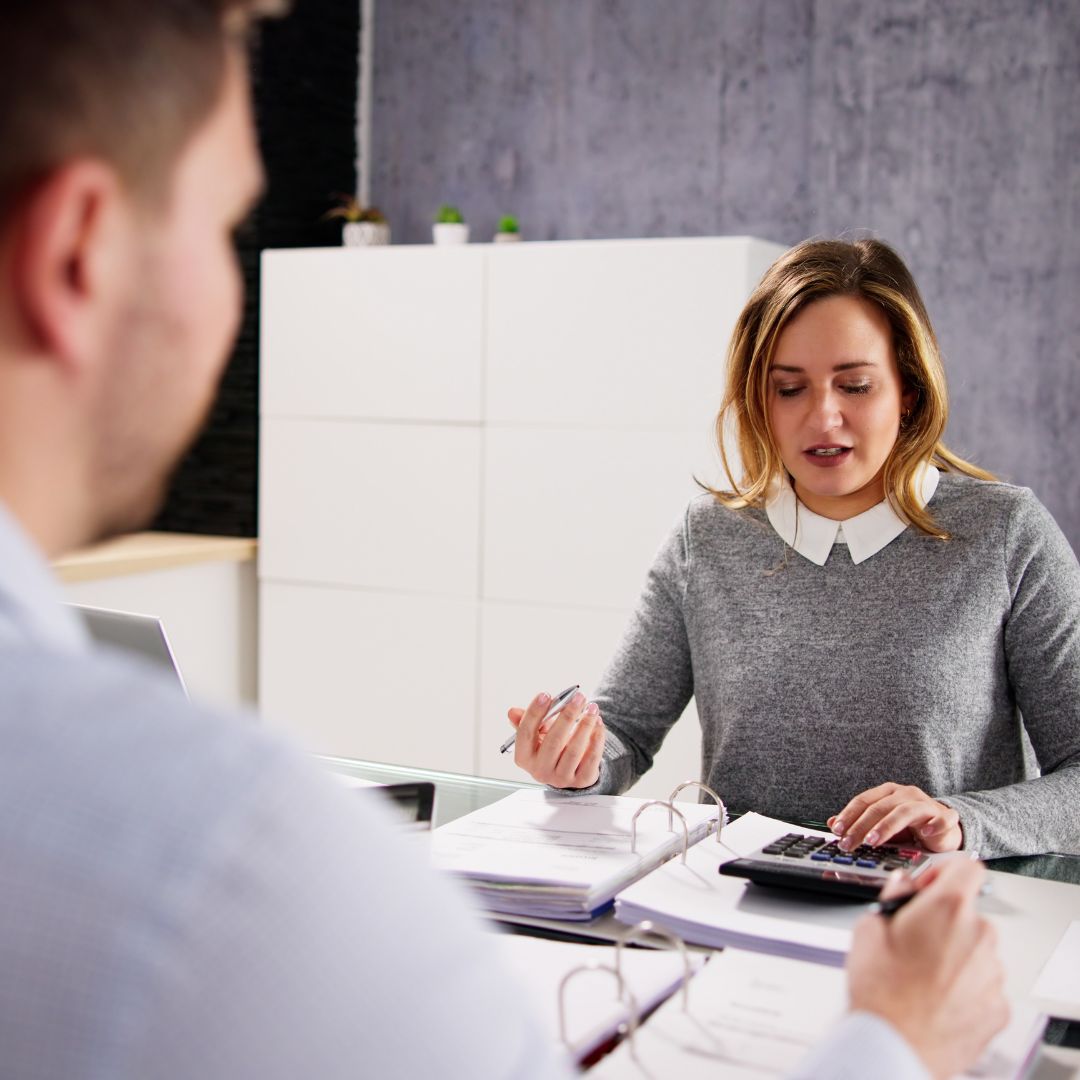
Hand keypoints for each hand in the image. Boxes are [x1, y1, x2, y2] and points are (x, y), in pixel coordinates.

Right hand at [506, 690, 604, 787]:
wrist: (570, 770)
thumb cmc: (550, 747)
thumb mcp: (536, 734)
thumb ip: (526, 721)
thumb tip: (513, 712)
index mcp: (524, 757)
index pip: (525, 733)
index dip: (534, 713)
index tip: (546, 694)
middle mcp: (540, 770)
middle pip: (553, 741)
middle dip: (567, 716)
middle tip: (578, 697)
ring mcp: (561, 778)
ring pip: (574, 750)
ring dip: (585, 725)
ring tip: (592, 708)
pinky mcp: (582, 780)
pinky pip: (591, 758)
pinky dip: (596, 738)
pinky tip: (598, 723)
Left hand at [828, 782, 962, 851]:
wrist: (945, 827)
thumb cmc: (911, 825)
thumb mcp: (882, 824)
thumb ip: (859, 823)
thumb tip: (832, 823)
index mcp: (887, 792)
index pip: (863, 801)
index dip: (848, 815)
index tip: (837, 830)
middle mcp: (905, 794)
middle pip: (879, 807)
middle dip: (861, 826)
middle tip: (849, 843)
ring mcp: (925, 803)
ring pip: (903, 811)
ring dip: (887, 826)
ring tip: (873, 841)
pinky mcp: (945, 816)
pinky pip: (940, 819)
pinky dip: (933, 825)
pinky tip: (924, 834)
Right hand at [847, 859, 1007, 1079]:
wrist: (894, 1046)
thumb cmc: (880, 990)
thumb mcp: (868, 928)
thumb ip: (892, 898)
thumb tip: (902, 887)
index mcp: (948, 909)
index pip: (967, 868)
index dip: (945, 873)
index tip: (929, 888)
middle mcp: (979, 936)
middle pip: (968, 914)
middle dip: (944, 922)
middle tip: (912, 941)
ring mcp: (992, 974)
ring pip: (976, 951)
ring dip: (955, 956)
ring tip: (920, 977)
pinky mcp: (998, 1008)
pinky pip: (983, 986)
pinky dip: (964, 989)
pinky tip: (934, 999)